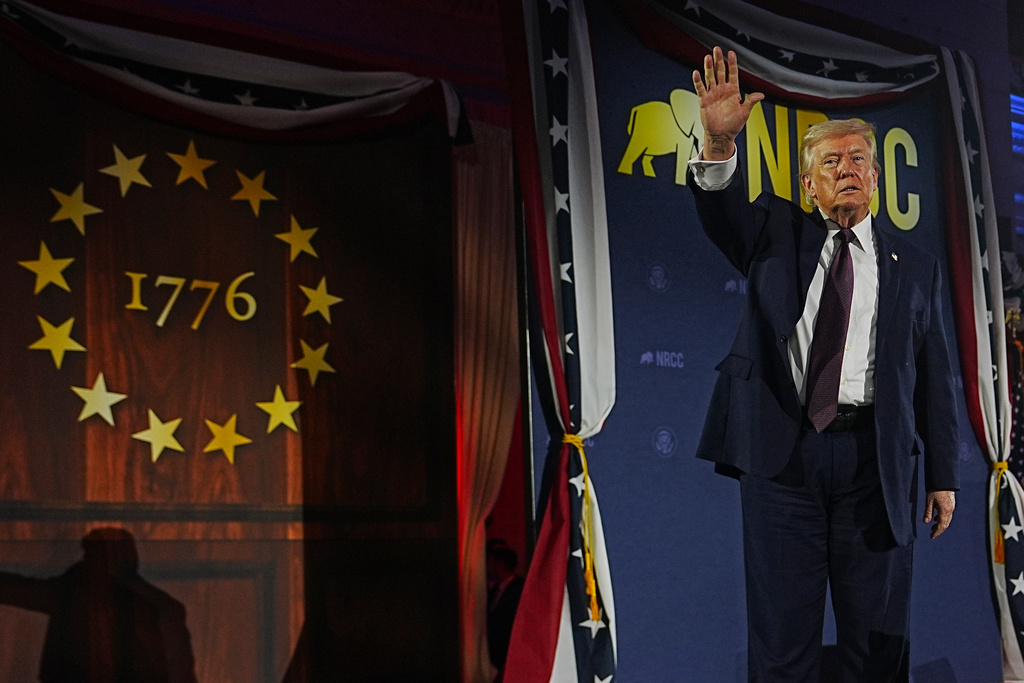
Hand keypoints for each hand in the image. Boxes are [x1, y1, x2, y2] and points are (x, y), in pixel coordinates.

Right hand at [691, 46, 763, 160]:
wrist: (721, 135)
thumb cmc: (734, 125)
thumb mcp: (744, 113)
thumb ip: (751, 102)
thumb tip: (761, 95)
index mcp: (733, 90)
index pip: (732, 73)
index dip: (732, 63)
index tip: (731, 52)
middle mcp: (722, 90)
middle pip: (720, 71)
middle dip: (718, 60)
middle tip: (716, 49)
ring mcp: (712, 94)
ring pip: (710, 77)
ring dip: (708, 67)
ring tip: (707, 57)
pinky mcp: (704, 100)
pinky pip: (700, 89)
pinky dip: (698, 81)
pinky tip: (696, 73)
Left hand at [923, 490, 954, 538]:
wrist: (943, 481)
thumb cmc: (935, 490)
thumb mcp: (929, 502)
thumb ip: (928, 512)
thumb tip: (926, 522)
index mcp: (945, 511)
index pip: (941, 526)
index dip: (937, 532)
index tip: (932, 537)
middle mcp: (950, 511)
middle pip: (945, 524)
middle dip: (939, 530)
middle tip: (932, 534)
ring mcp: (951, 507)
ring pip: (947, 520)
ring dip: (940, 525)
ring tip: (933, 528)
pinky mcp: (951, 504)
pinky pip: (947, 515)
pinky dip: (942, 519)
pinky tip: (936, 519)